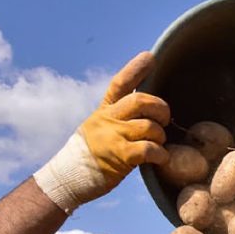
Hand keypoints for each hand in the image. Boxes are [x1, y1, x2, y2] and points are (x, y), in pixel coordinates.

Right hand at [34, 52, 171, 212]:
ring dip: (160, 136)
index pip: (120, 83)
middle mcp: (108, 119)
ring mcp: (113, 137)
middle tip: (164, 120)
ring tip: (158, 144)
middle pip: (141, 102)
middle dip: (160, 109)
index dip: (136, 69)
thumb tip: (146, 109)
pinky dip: (160, 154)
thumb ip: (118, 116)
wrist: (70, 177)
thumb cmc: (91, 153)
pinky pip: (149, 149)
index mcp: (104, 110)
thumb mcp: (99, 127)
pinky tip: (161, 158)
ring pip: (149, 126)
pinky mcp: (120, 156)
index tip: (150, 57)